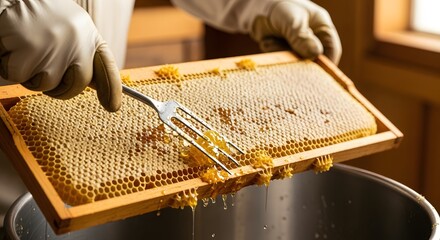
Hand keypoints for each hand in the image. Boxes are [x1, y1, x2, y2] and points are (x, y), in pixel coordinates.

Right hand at [0, 0, 121, 111]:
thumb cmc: (37, 19)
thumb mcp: (68, 33)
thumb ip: (81, 57)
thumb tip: (97, 86)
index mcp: (89, 35)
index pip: (106, 66)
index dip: (112, 89)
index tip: (113, 106)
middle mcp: (78, 38)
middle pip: (77, 84)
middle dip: (58, 88)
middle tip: (41, 72)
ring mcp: (56, 43)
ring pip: (46, 84)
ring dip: (30, 75)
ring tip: (25, 49)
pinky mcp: (31, 47)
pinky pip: (20, 76)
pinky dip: (10, 67)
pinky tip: (12, 47)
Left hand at [250, 0, 341, 63]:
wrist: (257, 8)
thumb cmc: (281, 8)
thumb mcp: (292, 20)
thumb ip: (302, 36)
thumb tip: (315, 53)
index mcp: (321, 28)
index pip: (332, 49)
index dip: (328, 63)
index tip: (319, 75)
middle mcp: (312, 39)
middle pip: (314, 60)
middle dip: (304, 65)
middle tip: (293, 64)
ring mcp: (297, 47)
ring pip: (297, 63)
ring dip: (285, 58)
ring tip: (274, 42)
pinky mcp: (283, 52)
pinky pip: (282, 61)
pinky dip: (275, 55)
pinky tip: (268, 41)